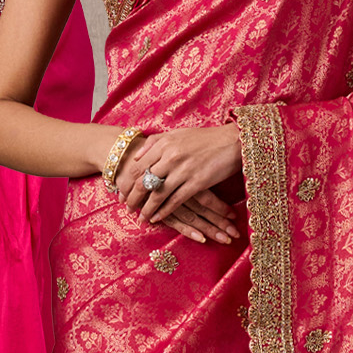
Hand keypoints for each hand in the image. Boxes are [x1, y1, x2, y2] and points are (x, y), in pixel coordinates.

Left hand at [116, 124, 244, 238]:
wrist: (231, 141)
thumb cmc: (204, 138)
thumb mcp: (177, 134)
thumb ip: (154, 143)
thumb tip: (135, 156)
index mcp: (164, 143)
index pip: (137, 166)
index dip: (127, 182)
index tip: (120, 193)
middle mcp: (170, 156)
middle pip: (144, 181)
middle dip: (132, 198)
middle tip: (126, 208)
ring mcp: (183, 170)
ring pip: (158, 194)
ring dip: (147, 208)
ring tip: (141, 217)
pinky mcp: (197, 183)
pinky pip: (175, 200)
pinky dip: (164, 211)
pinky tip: (157, 218)